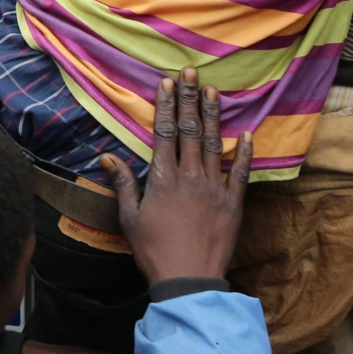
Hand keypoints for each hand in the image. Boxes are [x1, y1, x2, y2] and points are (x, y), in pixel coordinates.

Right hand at [102, 67, 251, 284]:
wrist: (189, 281)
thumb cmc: (154, 250)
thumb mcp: (130, 218)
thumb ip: (123, 184)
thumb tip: (107, 156)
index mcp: (163, 178)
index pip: (165, 132)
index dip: (167, 105)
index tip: (168, 82)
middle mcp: (190, 176)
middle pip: (189, 130)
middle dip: (190, 99)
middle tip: (191, 72)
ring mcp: (214, 188)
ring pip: (213, 144)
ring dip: (213, 116)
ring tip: (213, 91)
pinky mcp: (233, 204)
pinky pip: (241, 173)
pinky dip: (244, 153)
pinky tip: (246, 134)